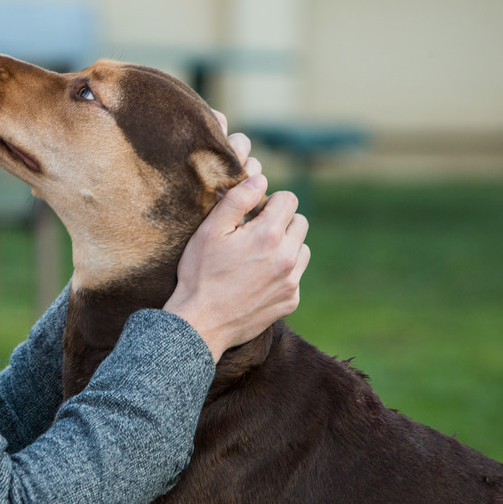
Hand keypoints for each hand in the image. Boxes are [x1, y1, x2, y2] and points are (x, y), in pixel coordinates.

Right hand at [164, 114, 310, 361]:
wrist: (201, 324)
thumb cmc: (199, 274)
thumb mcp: (209, 231)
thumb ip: (237, 200)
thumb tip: (260, 179)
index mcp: (268, 235)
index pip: (289, 199)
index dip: (269, 201)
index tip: (252, 214)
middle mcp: (287, 257)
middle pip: (300, 222)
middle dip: (280, 222)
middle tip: (253, 234)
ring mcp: (291, 281)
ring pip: (302, 248)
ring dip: (285, 246)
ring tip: (257, 256)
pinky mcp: (291, 301)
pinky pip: (296, 276)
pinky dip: (282, 272)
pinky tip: (257, 279)